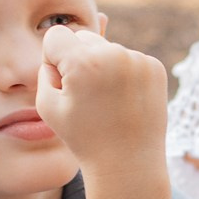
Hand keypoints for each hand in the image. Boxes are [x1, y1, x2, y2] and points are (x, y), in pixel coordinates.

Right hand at [36, 24, 167, 178]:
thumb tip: (57, 50)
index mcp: (83, 62)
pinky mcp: (155, 68)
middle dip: (78, 59)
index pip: (56, 35)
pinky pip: (129, 59)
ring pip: (108, 48)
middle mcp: (113, 54)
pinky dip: (124, 75)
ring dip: (102, 67)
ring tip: (106, 102)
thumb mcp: (47, 107)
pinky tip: (124, 101)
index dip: (53, 59)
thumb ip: (44, 71)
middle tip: (85, 95)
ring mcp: (138, 60)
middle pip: (83, 37)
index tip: (62, 82)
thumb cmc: (84, 138)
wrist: (129, 163)